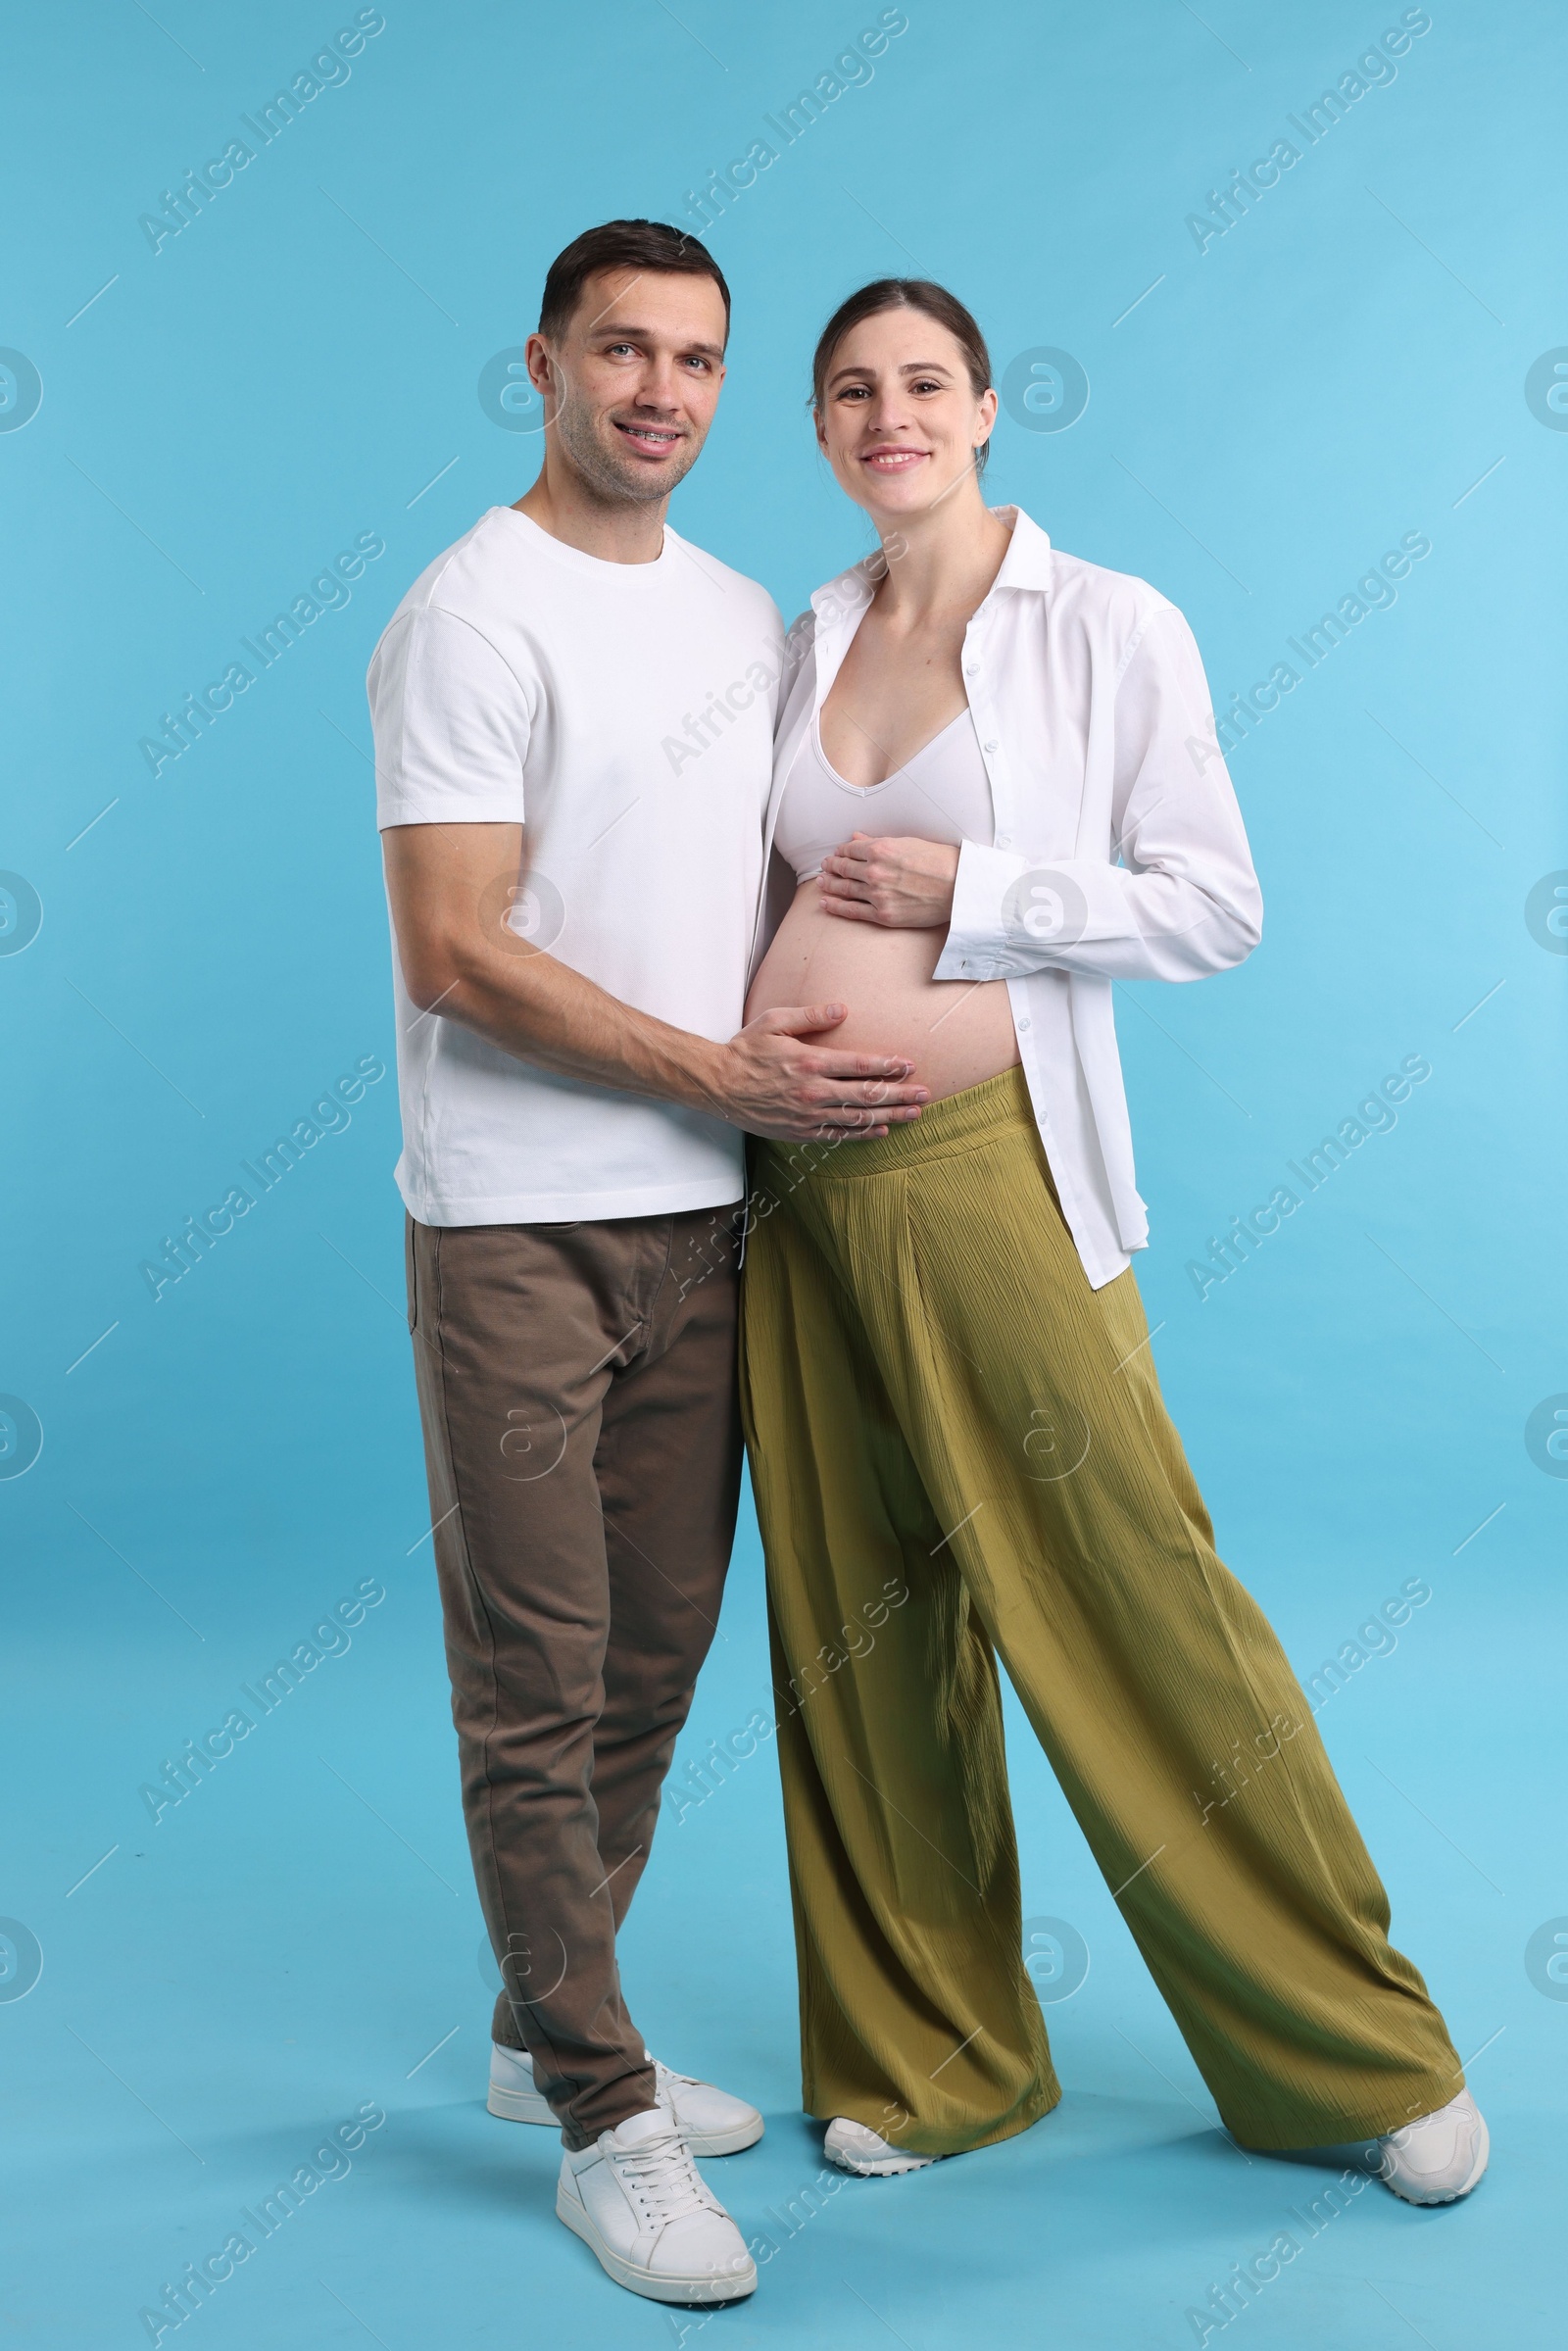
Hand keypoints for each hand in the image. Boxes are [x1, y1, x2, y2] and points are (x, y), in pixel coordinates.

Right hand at [712, 1002, 927, 1141]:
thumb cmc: (746, 1050)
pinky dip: (862, 1134)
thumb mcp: (775, 1022)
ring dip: (889, 1116)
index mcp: (809, 1062)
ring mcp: (807, 1115)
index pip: (859, 1065)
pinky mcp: (800, 1132)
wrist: (718, 1085)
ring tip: (913, 1114)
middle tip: (925, 1094)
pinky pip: (838, 1136)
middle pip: (866, 1095)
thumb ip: (810, 1016)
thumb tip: (842, 1009)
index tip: (909, 1066)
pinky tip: (881, 1130)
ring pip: (857, 1118)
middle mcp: (812, 1091)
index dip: (888, 1066)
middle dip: (899, 1094)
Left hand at [819, 833, 959, 927]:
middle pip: (844, 868)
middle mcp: (875, 871)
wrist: (960, 887)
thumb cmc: (940, 861)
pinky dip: (836, 907)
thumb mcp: (908, 843)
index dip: (841, 852)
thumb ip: (878, 841)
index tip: (837, 854)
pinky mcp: (883, 915)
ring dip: (829, 884)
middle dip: (831, 867)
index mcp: (881, 849)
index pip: (851, 849)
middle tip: (825, 867)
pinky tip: (825, 903)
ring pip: (844, 889)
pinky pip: (852, 911)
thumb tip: (856, 838)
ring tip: (821, 882)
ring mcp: (877, 894)